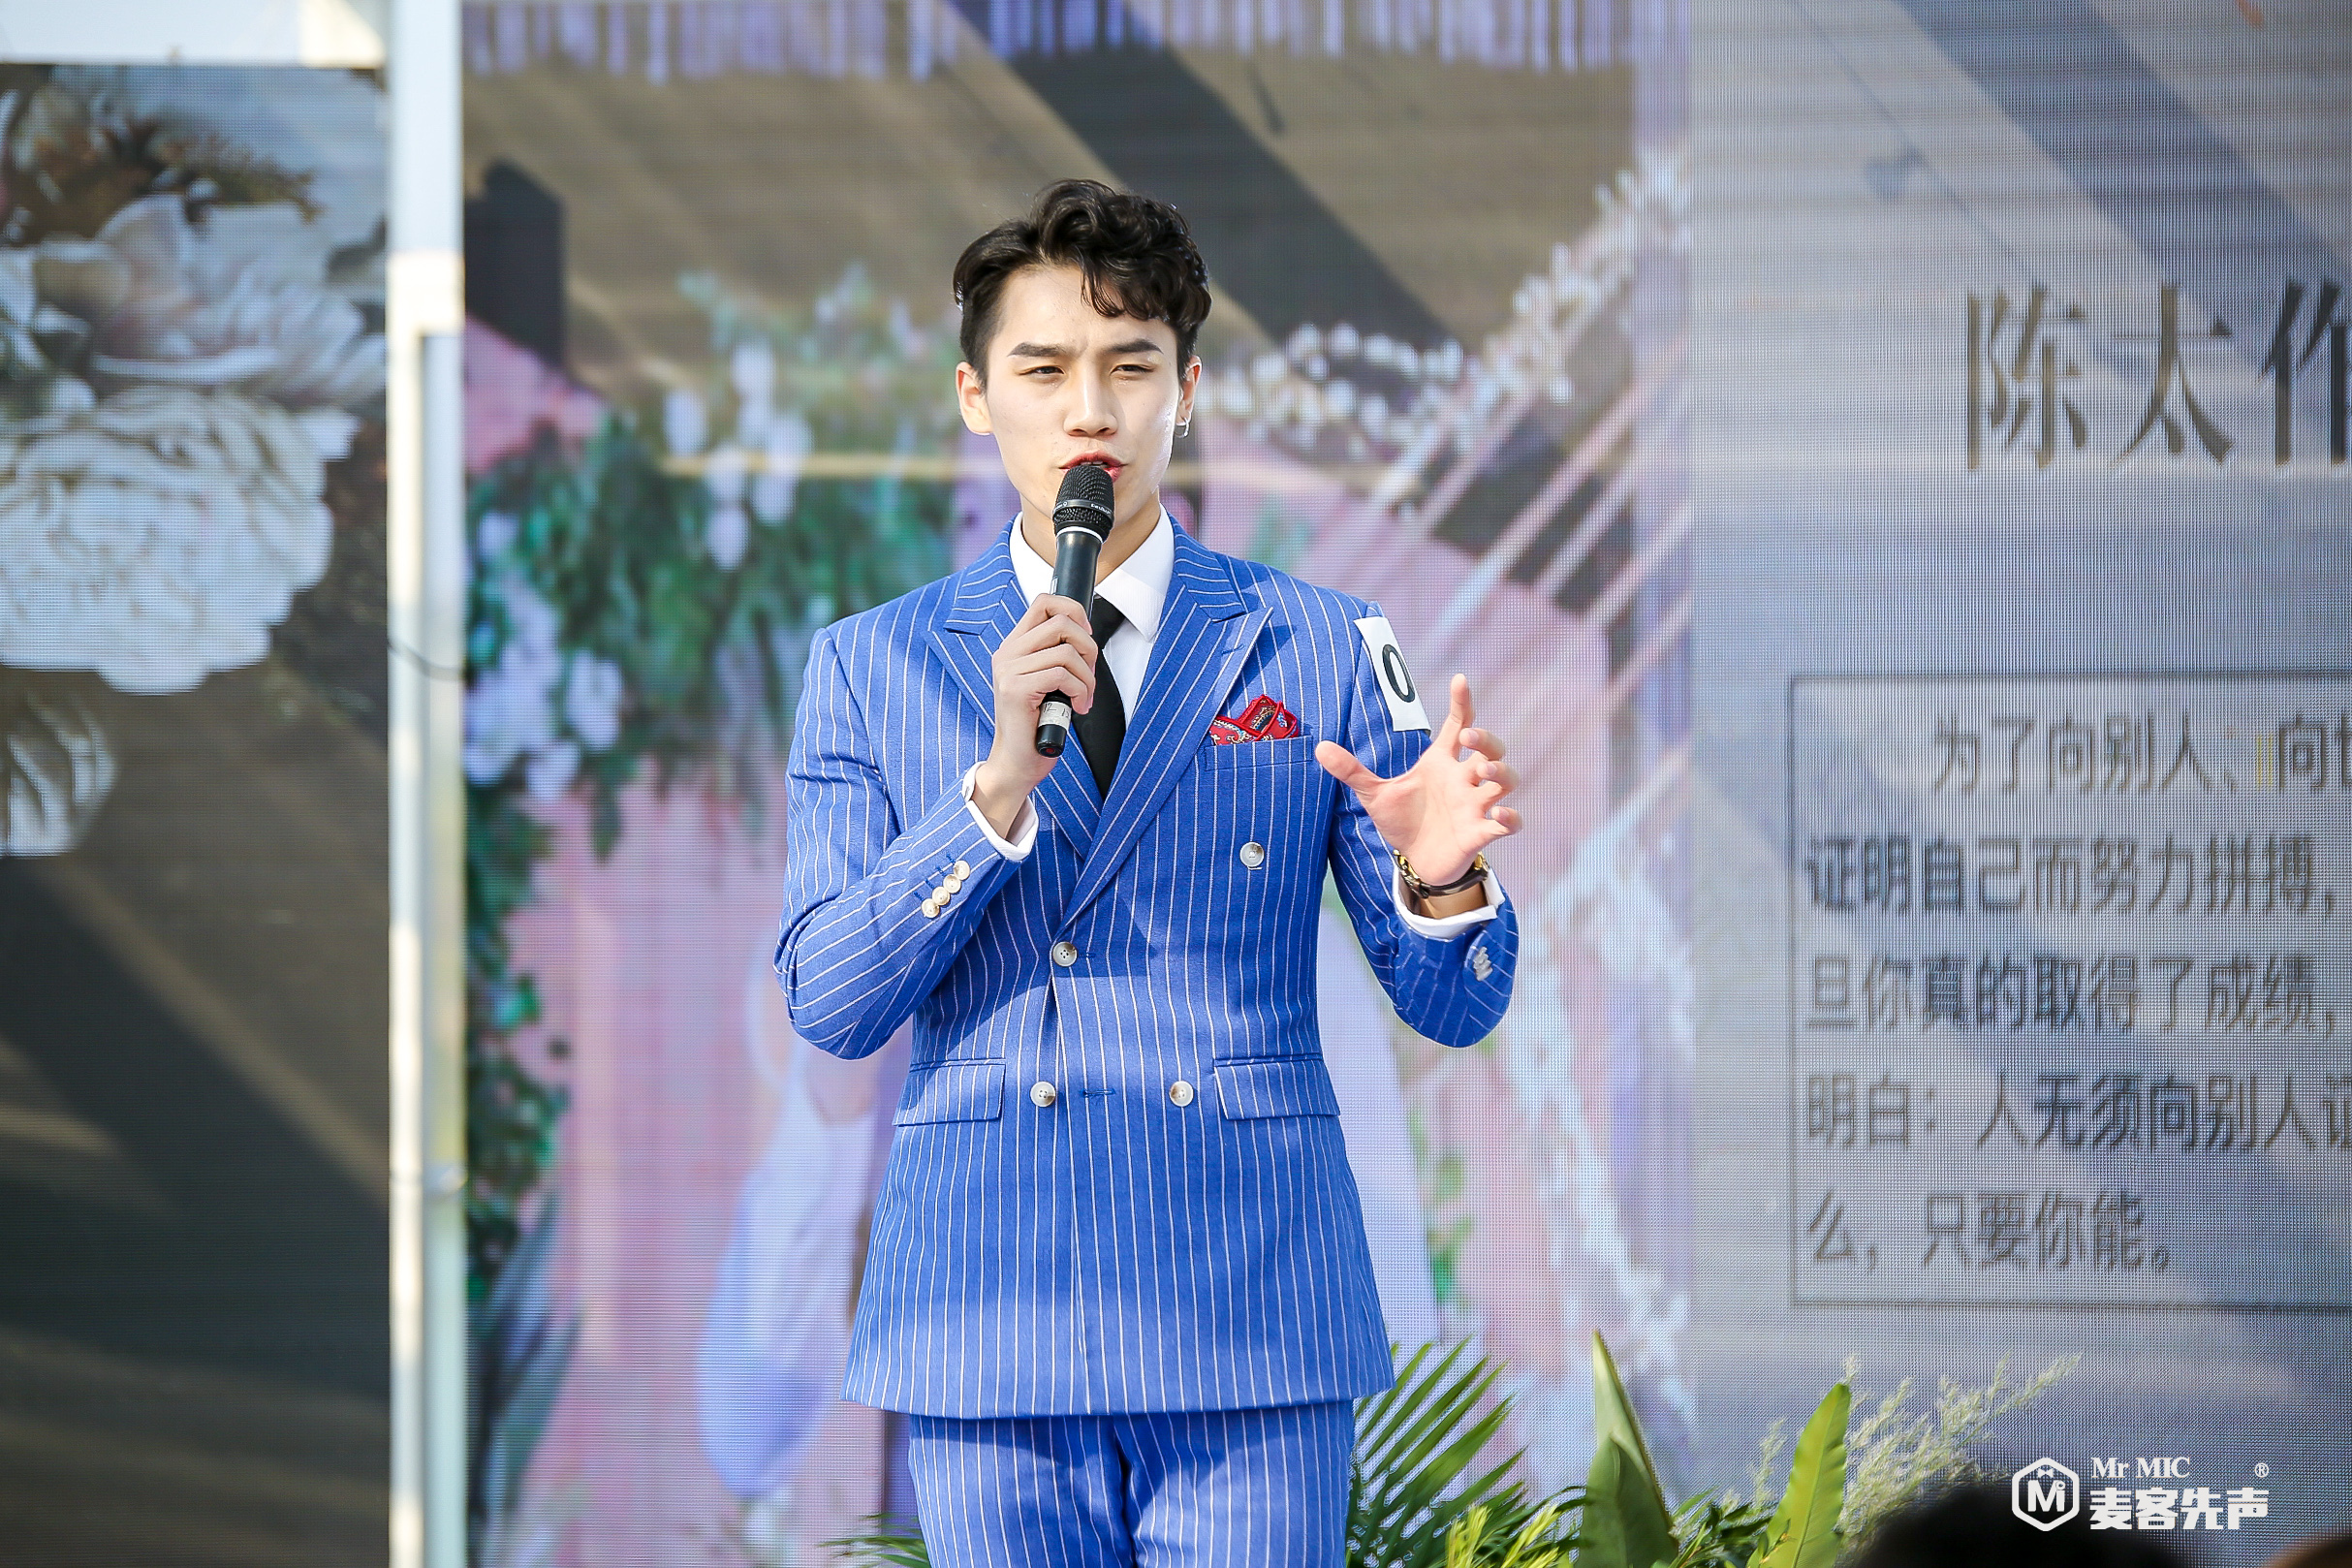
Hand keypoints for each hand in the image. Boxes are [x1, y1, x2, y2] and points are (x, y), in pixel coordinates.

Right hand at [972, 594, 1096, 834]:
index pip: (1043, 602)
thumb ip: (1056, 656)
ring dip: (1086, 676)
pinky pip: (1061, 674)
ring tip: (1084, 696)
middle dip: (1088, 646)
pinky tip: (1077, 707)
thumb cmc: (1037, 725)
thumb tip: (1085, 634)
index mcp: (1014, 647)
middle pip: (1060, 620)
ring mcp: (1008, 671)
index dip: (1073, 611)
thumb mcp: (1047, 682)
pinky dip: (1080, 690)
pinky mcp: (1016, 689)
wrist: (1017, 763)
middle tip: (1089, 672)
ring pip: (1065, 651)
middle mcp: (1007, 654)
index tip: (1086, 635)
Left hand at [1315, 673, 1521, 895]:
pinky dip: (1510, 817)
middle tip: (1466, 739)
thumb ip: (1351, 770)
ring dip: (1502, 772)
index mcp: (1441, 762)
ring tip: (1484, 772)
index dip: (1462, 702)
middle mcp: (1463, 779)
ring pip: (1506, 780)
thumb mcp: (1373, 794)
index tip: (1460, 681)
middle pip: (1490, 748)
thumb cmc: (1402, 820)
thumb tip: (1318, 747)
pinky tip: (1500, 815)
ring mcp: (1476, 805)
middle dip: (1485, 739)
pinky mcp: (1481, 833)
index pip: (1458, 723)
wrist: (1414, 860)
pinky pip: (1509, 821)